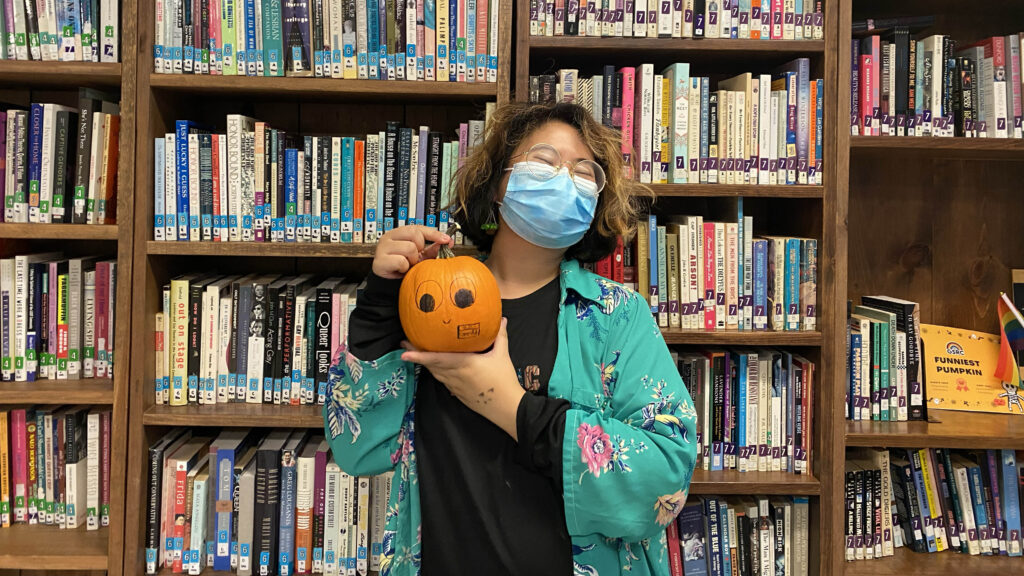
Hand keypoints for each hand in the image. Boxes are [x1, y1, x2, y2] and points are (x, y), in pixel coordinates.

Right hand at [372, 225, 452, 279]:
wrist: (387, 280)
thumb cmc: (402, 265)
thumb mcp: (419, 256)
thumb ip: (432, 249)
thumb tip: (447, 242)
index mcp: (399, 233)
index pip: (418, 227)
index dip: (434, 233)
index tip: (446, 240)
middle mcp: (390, 236)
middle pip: (414, 234)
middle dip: (420, 247)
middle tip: (415, 257)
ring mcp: (383, 247)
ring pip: (409, 248)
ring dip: (412, 260)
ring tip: (406, 264)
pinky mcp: (380, 260)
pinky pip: (401, 261)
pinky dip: (404, 268)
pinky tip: (399, 270)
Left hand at [401, 318, 525, 439]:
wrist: (506, 407)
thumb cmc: (504, 380)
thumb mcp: (502, 355)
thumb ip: (500, 336)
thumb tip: (501, 319)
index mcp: (464, 364)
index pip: (437, 359)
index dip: (419, 356)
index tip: (405, 352)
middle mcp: (455, 376)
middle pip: (431, 365)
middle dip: (416, 355)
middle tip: (404, 342)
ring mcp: (455, 386)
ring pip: (434, 373)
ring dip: (423, 363)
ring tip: (413, 352)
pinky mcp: (457, 393)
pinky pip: (442, 379)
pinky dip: (434, 371)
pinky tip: (433, 365)